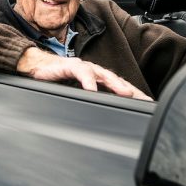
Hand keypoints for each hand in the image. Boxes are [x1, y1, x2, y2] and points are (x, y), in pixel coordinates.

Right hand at [16, 47, 152, 99]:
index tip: (147, 105)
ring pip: (103, 74)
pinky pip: (82, 73)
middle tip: (144, 100)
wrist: (37, 67)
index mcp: (97, 79)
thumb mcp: (76, 94)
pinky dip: (88, 82)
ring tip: (125, 93)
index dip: (134, 95)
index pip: (119, 87)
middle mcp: (94, 72)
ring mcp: (84, 68)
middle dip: (131, 90)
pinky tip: (92, 90)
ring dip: (115, 84)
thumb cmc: (57, 80)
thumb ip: (89, 100)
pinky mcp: (70, 66)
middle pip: (117, 80)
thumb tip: (100, 119)